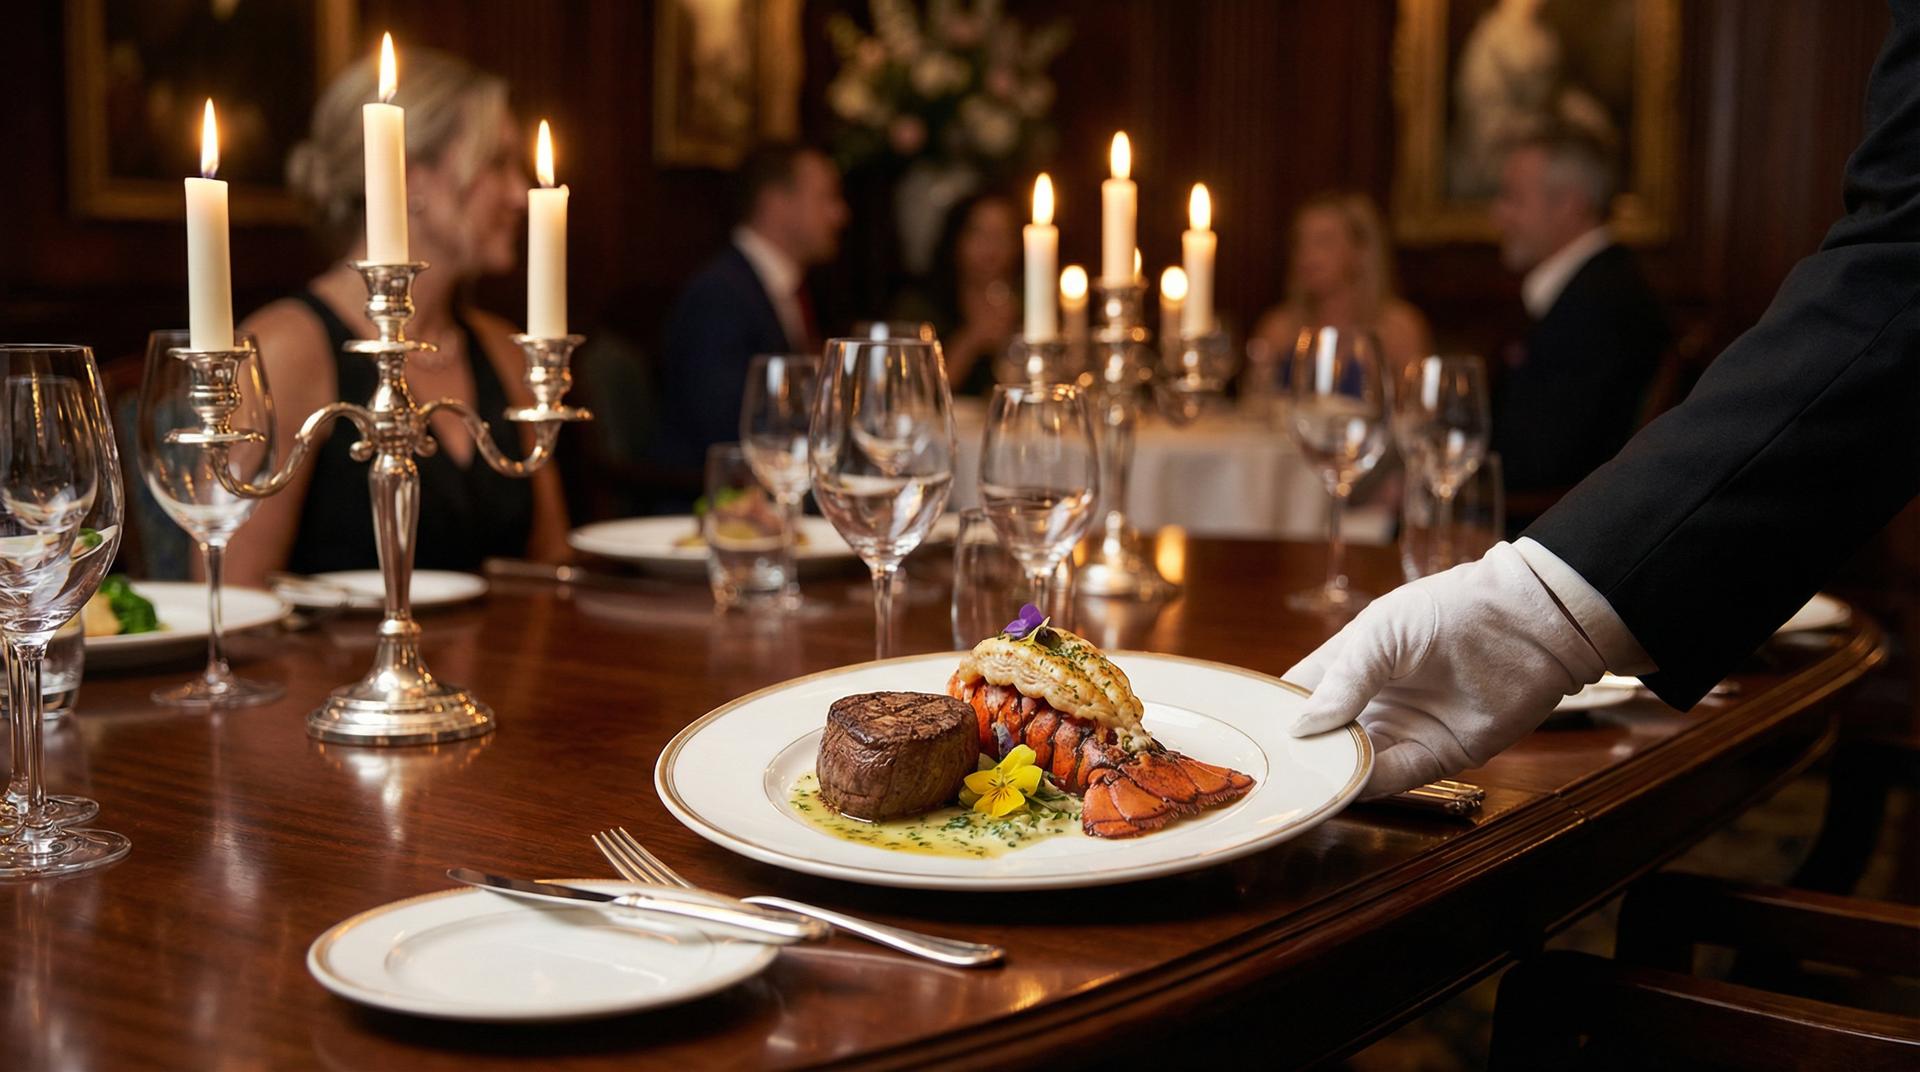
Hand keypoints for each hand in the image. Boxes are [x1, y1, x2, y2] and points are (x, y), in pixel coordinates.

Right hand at [1284, 542, 1605, 796]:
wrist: (1530, 621)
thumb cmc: (1450, 610)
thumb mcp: (1382, 634)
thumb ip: (1343, 681)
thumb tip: (1301, 727)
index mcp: (1350, 665)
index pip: (1299, 696)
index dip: (1274, 714)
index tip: (1245, 736)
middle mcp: (1372, 702)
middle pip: (1323, 738)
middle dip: (1299, 754)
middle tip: (1267, 774)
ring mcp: (1403, 730)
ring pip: (1354, 763)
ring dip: (1332, 773)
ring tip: (1302, 784)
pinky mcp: (1438, 754)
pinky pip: (1395, 776)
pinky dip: (1370, 783)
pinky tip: (1347, 783)